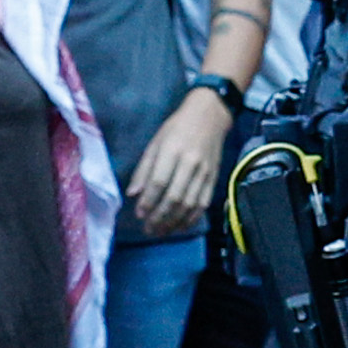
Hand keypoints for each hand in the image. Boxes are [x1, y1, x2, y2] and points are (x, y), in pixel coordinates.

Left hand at [127, 88, 235, 235]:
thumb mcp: (155, 143)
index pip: (159, 182)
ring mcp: (205, 172)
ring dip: (174, 222)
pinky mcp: (214, 179)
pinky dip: (192, 218)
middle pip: (175, 197)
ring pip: (189, 204)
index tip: (139, 214)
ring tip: (161, 231)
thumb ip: (144, 169)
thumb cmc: (176, 128)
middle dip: (160, 217)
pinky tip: (180, 227)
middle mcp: (190, 163)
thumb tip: (133, 194)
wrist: (210, 116)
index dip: (148, 201)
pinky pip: (203, 204)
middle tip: (149, 229)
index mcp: (172, 151)